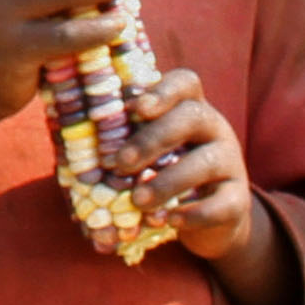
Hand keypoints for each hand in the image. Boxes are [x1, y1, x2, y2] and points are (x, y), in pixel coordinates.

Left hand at [110, 69, 264, 261]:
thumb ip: (118, 142)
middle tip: (120, 163)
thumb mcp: (142, 154)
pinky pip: (222, 203)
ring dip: (167, 181)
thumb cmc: (159, 174)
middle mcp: (214, 129)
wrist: (208, 220)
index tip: (136, 107)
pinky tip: (169, 221)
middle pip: (192, 117)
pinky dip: (193, 214)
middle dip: (152, 138)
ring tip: (137, 200)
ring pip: (206, 162)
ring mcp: (230, 163)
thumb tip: (65, 143)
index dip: (163, 90)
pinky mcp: (239, 200)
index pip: (185, 83)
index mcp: (188, 109)